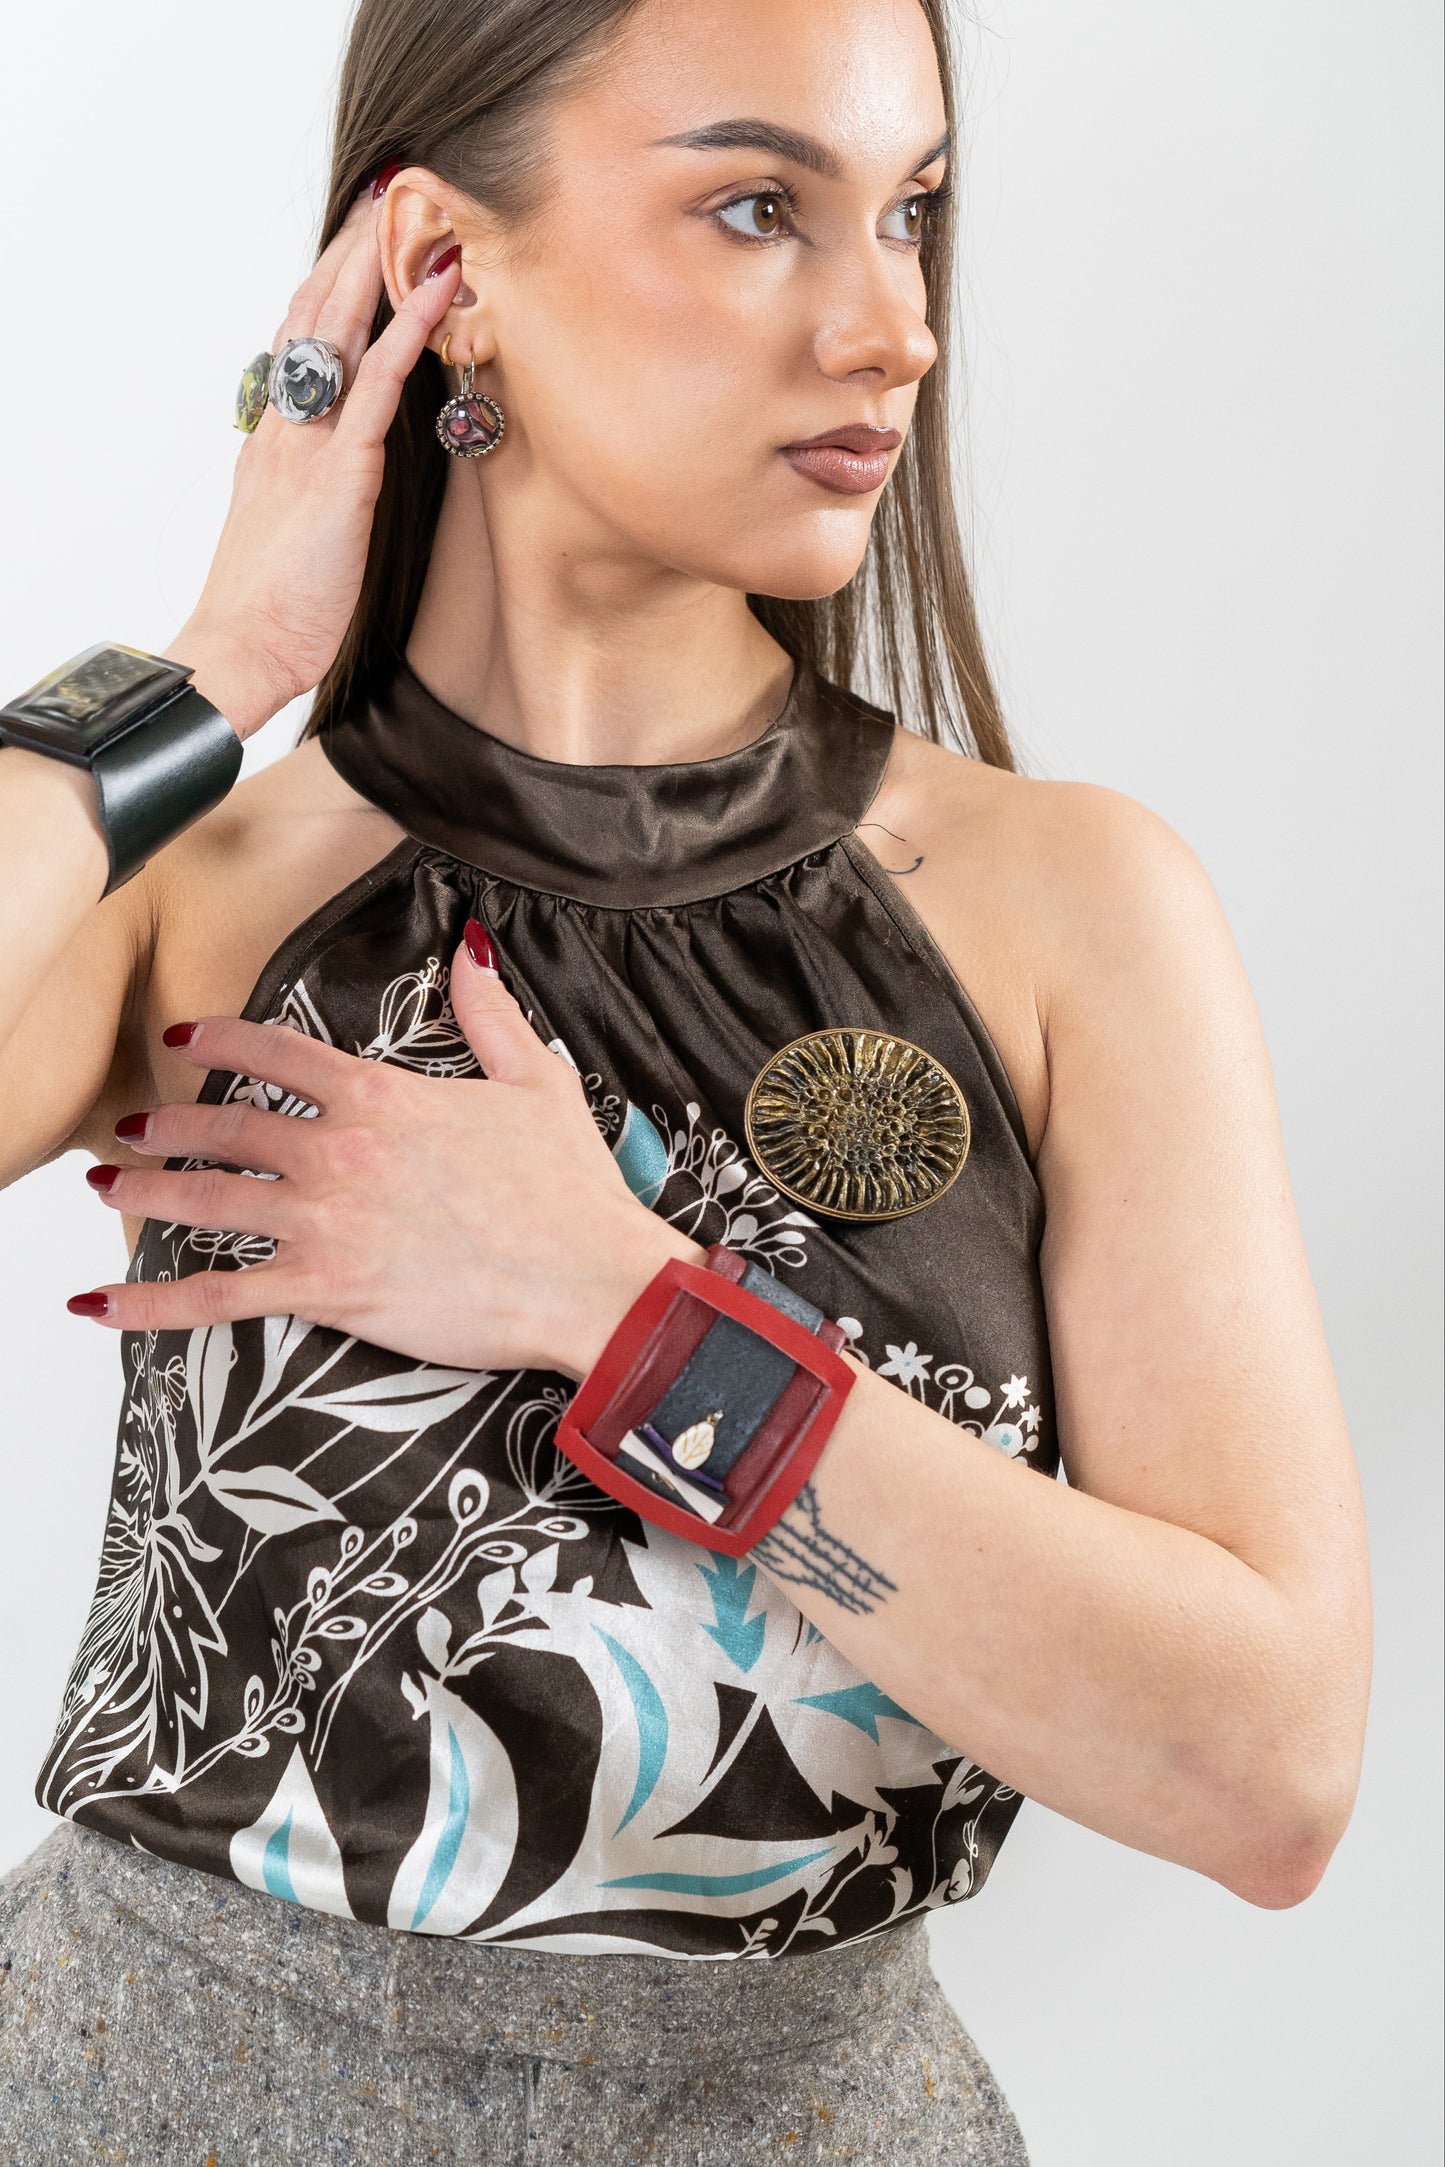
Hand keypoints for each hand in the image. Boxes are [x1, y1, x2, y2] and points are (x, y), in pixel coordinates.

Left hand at [70, 924, 703, 1378]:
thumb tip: (470, 949)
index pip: (276, 1053)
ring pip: (206, 1202)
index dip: (220, 1041)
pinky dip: (153, 1303)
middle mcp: (339, 1151)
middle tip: (131, 1129)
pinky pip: (220, 1296)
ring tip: (107, 1190)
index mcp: (382, 1095)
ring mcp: (326, 1222)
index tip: (183, 1041)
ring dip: (145, 1195)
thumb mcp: (536, 1081)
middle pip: (225, 1128)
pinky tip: (103, 1305)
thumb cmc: (570, 1190)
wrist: (587, 1278)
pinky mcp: (328, 1291)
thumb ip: (489, 1012)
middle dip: (167, 1126)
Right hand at [166, 189, 461, 740]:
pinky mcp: (340, 471)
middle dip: (348, 252)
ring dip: (374, 264)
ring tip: (407, 209)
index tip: (354, 242)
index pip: (300, 343)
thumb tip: (339, 476)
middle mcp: (287, 427)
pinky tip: (435, 287)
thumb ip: (312, 491)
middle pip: (316, 315)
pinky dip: (409, 330)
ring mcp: (309, 442)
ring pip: (342, 331)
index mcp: (274, 440)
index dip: (328, 288)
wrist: (242, 648)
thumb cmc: (272, 610)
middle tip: (383, 194)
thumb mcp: (295, 534)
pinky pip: (379, 384)